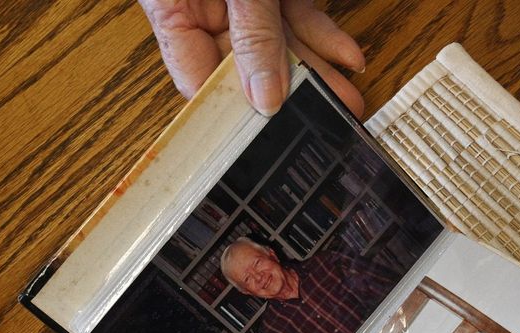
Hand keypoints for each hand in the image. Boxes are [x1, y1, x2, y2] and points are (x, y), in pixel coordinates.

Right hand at [139, 0, 364, 115]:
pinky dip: (322, 31)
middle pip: (244, 65)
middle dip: (291, 93)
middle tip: (325, 119)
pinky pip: (294, 12)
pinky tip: (347, 53)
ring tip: (348, 97)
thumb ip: (251, 32)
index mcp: (171, 8)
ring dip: (317, 69)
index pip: (198, 78)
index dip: (232, 110)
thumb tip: (264, 94)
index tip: (266, 133)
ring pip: (278, 42)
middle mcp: (203, 4)